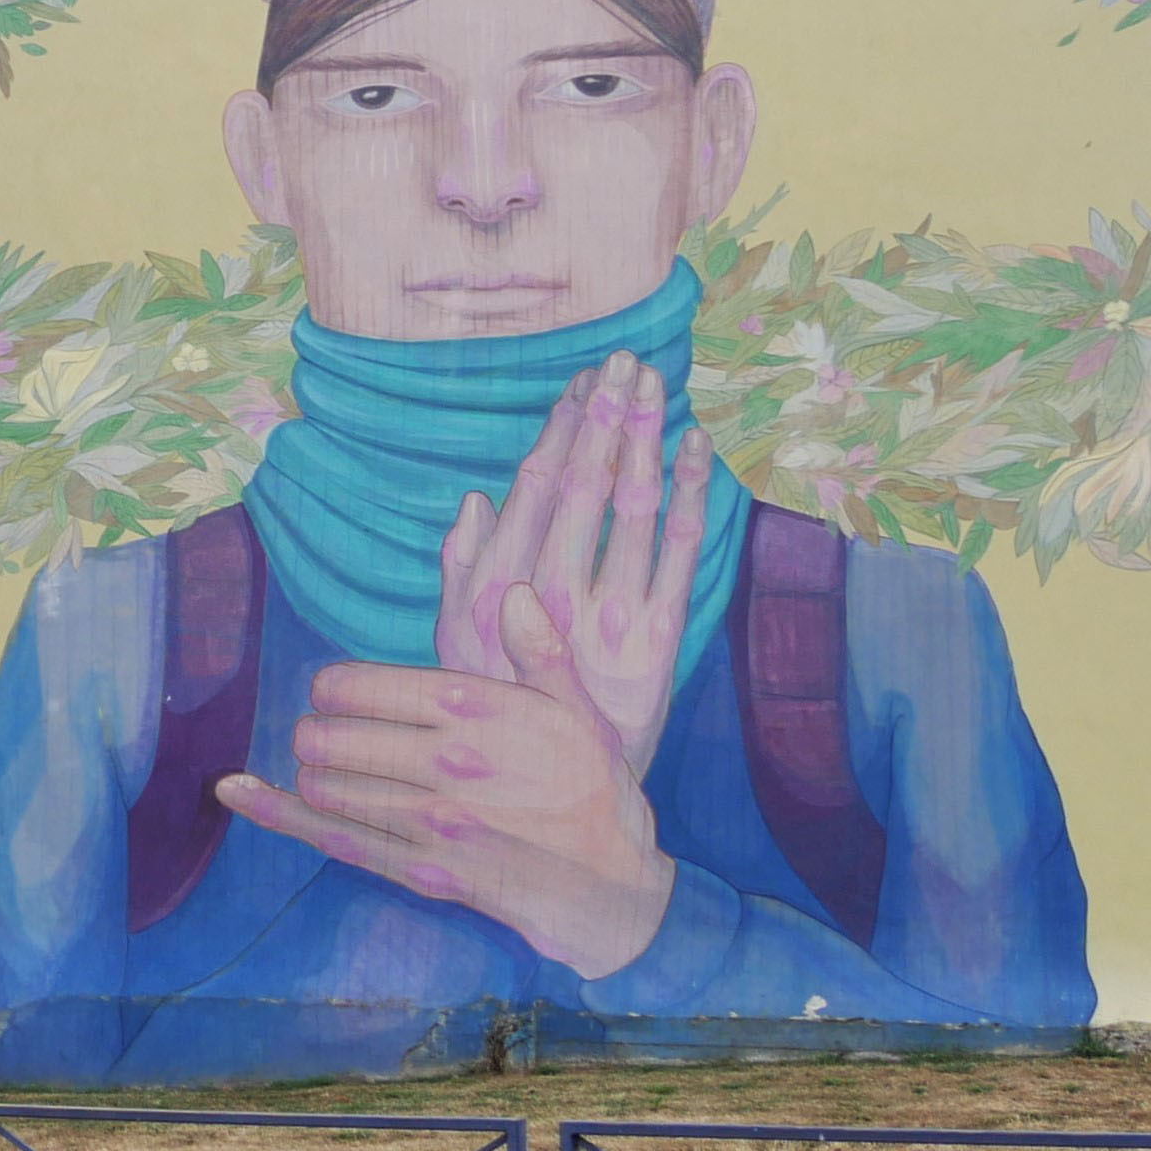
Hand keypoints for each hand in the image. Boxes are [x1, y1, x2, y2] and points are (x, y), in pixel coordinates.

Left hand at [217, 589, 677, 979]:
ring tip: (330, 767)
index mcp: (476, 712)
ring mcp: (428, 822)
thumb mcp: (581, 710)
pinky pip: (331, 838)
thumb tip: (512, 591)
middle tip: (333, 734)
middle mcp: (444, 764)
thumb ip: (541, 650)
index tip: (340, 692)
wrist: (610, 888)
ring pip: (325, 785)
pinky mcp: (419, 870)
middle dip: (319, 730)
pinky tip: (237, 790)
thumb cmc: (595, 791)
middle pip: (328, 736)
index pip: (358, 685)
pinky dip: (275, 812)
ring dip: (314, 771)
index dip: (334, 686)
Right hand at [436, 353, 708, 778]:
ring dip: (645, 439)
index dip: (563, 429)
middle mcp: (556, 593)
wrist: (565, 788)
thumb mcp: (454, 642)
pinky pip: (682, 553)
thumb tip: (476, 501)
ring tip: (654, 385)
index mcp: (501, 586)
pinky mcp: (661, 638)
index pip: (537, 487)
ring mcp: (612, 614)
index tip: (581, 383)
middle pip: (588, 485)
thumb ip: (459, 570)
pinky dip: (691, 496)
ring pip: (634, 508)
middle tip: (624, 361)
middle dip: (607, 417)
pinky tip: (696, 448)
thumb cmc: (500, 706)